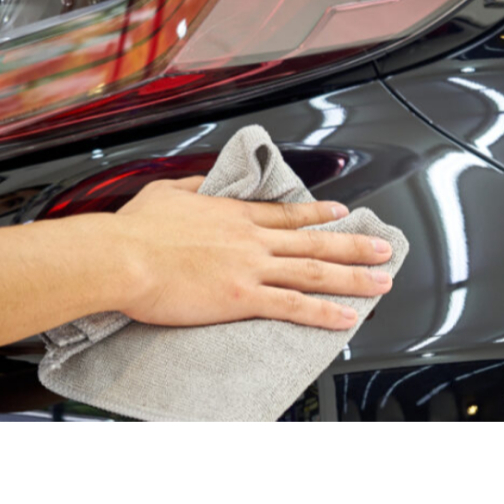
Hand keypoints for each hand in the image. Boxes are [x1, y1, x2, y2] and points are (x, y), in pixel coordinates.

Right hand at [111, 177, 393, 329]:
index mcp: (232, 214)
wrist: (121, 256)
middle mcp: (250, 239)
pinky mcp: (242, 296)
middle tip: (383, 249)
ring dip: (353, 278)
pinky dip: (324, 312)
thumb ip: (190, 188)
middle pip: (313, 241)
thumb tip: (201, 185)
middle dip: (354, 246)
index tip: (342, 213)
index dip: (318, 215)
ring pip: (314, 271)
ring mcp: (250, 267)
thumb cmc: (134, 231)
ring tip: (381, 282)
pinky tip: (346, 318)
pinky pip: (293, 305)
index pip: (287, 214)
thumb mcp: (164, 194)